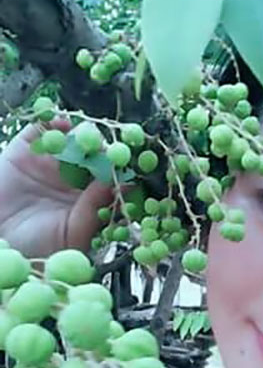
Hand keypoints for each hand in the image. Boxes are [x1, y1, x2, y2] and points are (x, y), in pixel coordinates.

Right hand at [0, 119, 112, 257]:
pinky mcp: (27, 151)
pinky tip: (62, 122)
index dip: (124, 171)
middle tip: (110, 148)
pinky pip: (42, 130)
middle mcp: (77, 178)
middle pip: (100, 155)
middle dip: (107, 149)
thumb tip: (121, 185)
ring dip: (85, 134)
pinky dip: (52, 121)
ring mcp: (53, 163)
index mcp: (93, 199)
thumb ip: (94, 210)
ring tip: (87, 135)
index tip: (130, 165)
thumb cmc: (37, 247)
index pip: (115, 179)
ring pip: (75, 139)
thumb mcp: (71, 233)